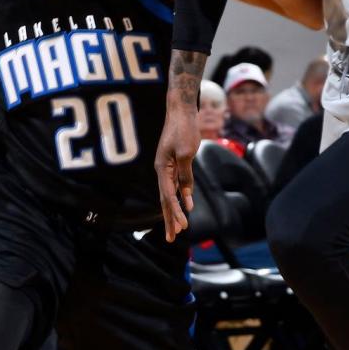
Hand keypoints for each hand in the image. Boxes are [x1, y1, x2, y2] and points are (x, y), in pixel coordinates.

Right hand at [155, 103, 198, 240]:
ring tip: (177, 228)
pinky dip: (181, 197)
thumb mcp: (186, 152)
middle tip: (171, 238)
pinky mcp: (175, 164)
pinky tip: (187, 207)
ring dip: (173, 212)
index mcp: (161, 168)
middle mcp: (162, 170)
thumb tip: (186, 194)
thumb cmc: (183, 129)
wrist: (180, 111)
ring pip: (169, 194)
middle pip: (164, 200)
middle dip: (169, 219)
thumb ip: (185, 174)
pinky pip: (176, 185)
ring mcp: (167, 168)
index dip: (175, 212)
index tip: (183, 227)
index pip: (167, 196)